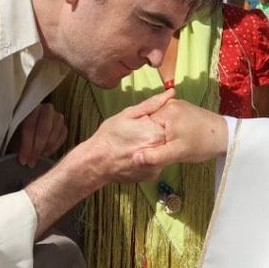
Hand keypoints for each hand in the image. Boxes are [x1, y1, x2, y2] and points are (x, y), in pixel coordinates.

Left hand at [10, 101, 66, 166]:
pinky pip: (62, 138)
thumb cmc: (20, 132)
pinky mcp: (64, 126)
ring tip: (37, 157)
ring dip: (45, 149)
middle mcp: (46, 109)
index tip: (23, 160)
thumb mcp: (16, 136)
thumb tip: (23, 159)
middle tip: (31, 162)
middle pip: (44, 130)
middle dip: (37, 149)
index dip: (26, 145)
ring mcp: (57, 116)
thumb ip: (18, 144)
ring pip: (54, 134)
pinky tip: (45, 153)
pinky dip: (54, 148)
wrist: (32, 128)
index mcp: (30, 108)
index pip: (30, 127)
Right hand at [23, 90, 171, 234]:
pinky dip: (149, 158)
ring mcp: (158, 165)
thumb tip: (171, 92)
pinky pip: (157, 162)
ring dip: (153, 146)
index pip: (170, 122)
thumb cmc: (109, 136)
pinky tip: (135, 155)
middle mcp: (161, 151)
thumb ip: (152, 104)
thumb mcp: (129, 114)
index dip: (157, 121)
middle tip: (138, 135)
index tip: (143, 124)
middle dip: (156, 134)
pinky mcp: (153, 175)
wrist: (97, 162)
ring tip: (135, 145)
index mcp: (157, 133)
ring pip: (163, 150)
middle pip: (168, 137)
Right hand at [134, 99, 228, 167]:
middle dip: (152, 137)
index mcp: (165, 111)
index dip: (143, 141)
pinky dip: (166, 130)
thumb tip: (134, 158)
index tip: (146, 152)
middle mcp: (169, 103)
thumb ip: (155, 156)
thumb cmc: (203, 144)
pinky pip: (166, 120)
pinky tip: (172, 140)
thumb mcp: (177, 153)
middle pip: (150, 123)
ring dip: (159, 134)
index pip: (143, 126)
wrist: (226, 136)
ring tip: (166, 146)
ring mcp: (176, 104)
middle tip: (158, 150)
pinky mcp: (182, 109)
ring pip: (158, 122)